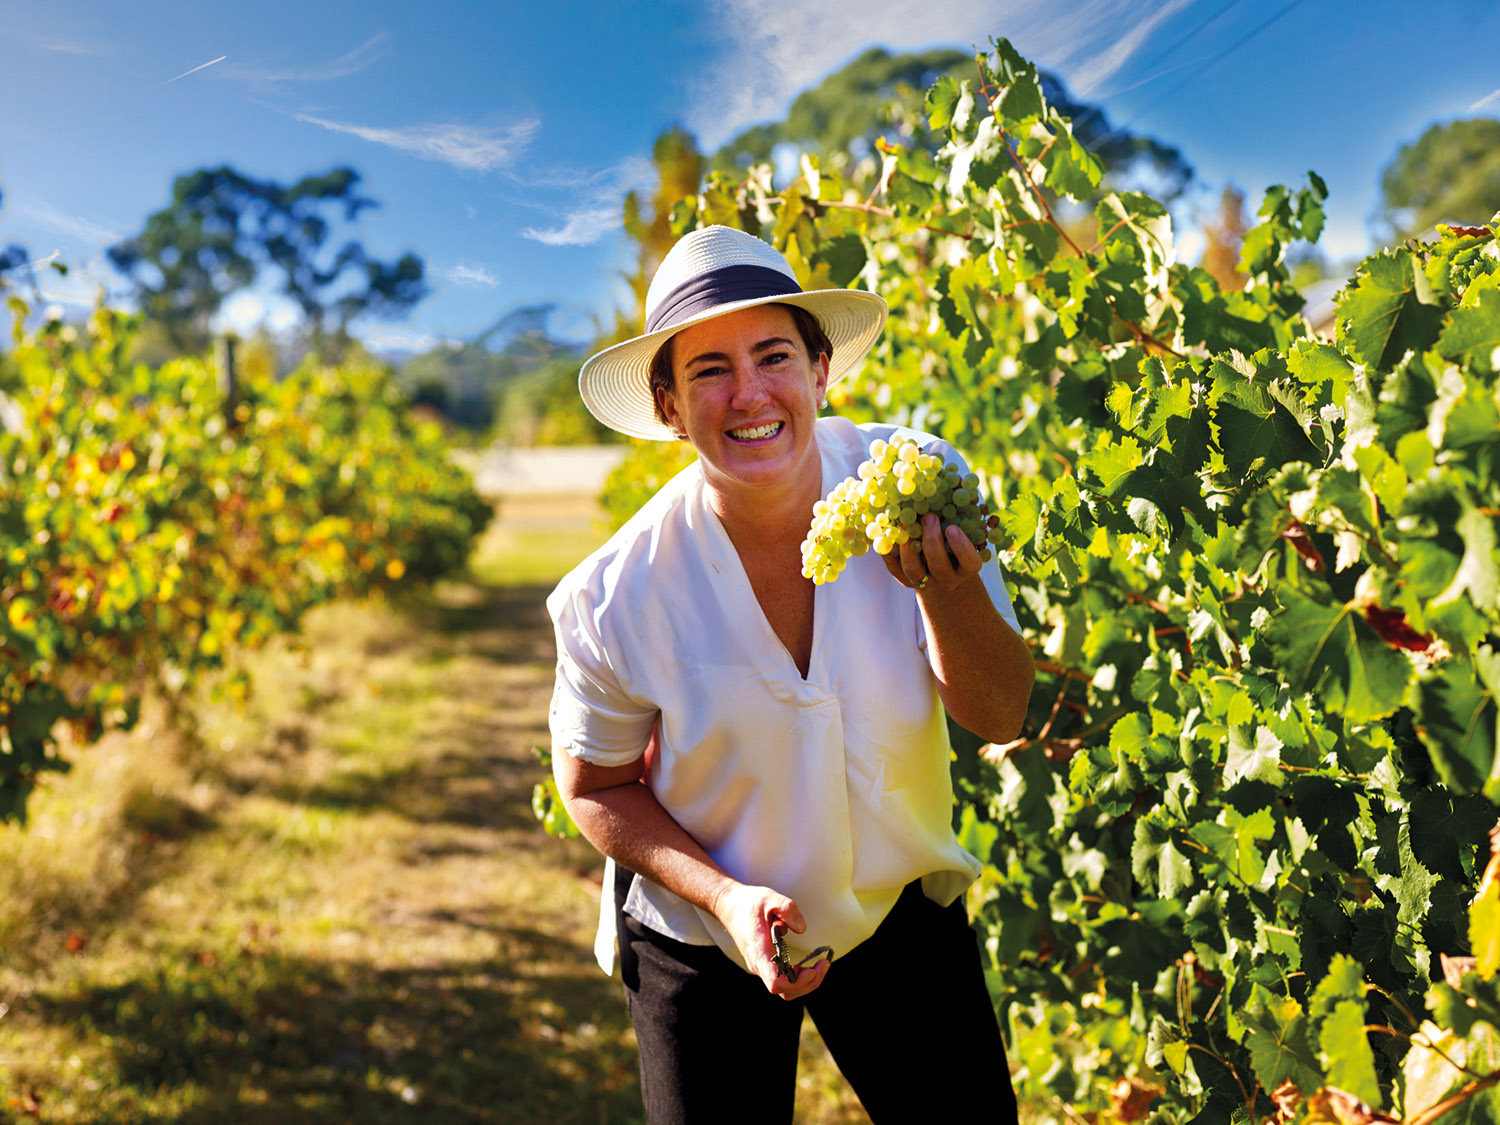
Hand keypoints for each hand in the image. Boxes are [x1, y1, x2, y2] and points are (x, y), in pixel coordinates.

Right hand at [713, 882, 829, 998]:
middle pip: (784, 991)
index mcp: (759, 951)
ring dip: (805, 983)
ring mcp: (761, 967)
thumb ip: (787, 909)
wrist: (728, 906)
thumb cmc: (749, 902)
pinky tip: (808, 965)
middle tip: (824, 964)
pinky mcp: (764, 965)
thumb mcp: (769, 898)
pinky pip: (782, 981)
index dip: (795, 983)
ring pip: (784, 990)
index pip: (775, 982)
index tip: (810, 970)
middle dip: (808, 983)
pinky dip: (798, 978)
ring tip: (821, 965)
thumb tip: (801, 928)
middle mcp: (759, 964)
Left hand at [882, 513, 983, 593]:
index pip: (970, 561)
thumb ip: (962, 506)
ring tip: (905, 520)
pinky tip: (888, 527)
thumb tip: (959, 479)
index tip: (952, 527)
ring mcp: (924, 581)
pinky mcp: (902, 578)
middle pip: (939, 566)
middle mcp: (947, 578)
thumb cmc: (955, 540)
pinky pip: (893, 566)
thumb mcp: (963, 526)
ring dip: (908, 545)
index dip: (962, 547)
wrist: (940, 570)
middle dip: (932, 541)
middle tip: (929, 516)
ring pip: (913, 570)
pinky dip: (889, 546)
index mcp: (967, 566)